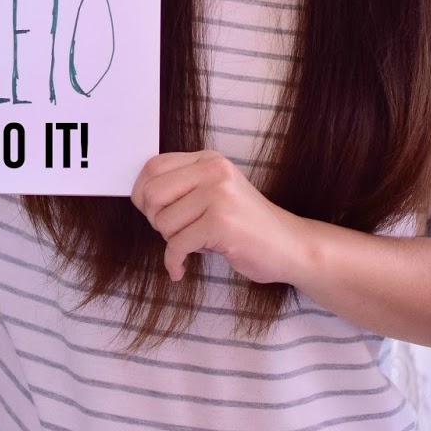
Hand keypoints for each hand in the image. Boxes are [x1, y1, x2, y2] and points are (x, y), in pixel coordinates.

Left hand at [130, 150, 308, 284]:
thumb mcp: (215, 194)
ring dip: (172, 242)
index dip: (142, 193)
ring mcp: (219, 195)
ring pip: (163, 222)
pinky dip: (174, 263)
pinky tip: (180, 270)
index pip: (154, 166)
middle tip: (174, 233)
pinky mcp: (221, 223)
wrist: (290, 246)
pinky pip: (177, 246)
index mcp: (208, 160)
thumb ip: (183, 188)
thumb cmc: (245, 226)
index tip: (151, 213)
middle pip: (152, 193)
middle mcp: (213, 171)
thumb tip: (140, 196)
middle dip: (155, 219)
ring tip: (194, 243)